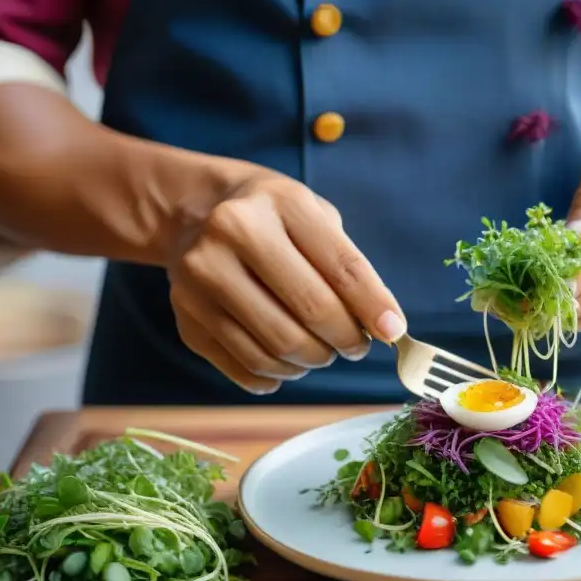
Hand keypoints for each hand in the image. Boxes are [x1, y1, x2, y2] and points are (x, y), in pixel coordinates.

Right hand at [166, 165, 405, 394]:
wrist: (194, 212)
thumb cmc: (273, 219)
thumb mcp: (314, 217)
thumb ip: (348, 266)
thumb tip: (385, 326)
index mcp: (280, 203)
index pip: (342, 267)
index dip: (374, 306)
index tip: (394, 331)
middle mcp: (232, 235)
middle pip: (311, 313)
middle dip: (345, 339)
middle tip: (355, 345)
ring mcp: (200, 279)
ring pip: (278, 349)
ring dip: (313, 361)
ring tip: (320, 350)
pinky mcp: (186, 318)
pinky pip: (247, 368)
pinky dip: (277, 376)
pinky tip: (286, 360)